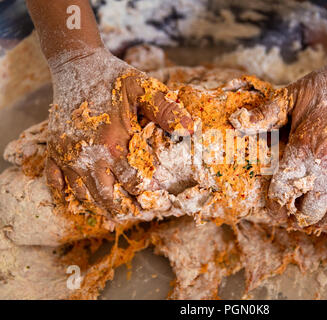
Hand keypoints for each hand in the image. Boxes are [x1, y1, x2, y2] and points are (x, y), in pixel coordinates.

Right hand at [45, 48, 192, 212]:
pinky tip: (77, 202)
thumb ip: (167, 110)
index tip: (159, 202)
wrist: (76, 64)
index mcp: (113, 144)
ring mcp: (68, 155)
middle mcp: (89, 155)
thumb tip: (190, 129)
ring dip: (98, 208)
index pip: (133, 183)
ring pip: (82, 195)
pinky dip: (65, 196)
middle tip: (137, 215)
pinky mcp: (54, 150)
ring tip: (114, 215)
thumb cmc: (113, 78)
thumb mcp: (144, 88)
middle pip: (107, 196)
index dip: (148, 195)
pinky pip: (55, 182)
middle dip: (124, 209)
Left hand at [230, 59, 326, 231]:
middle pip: (310, 208)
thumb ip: (264, 114)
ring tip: (317, 222)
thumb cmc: (324, 88)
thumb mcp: (289, 97)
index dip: (277, 207)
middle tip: (296, 217)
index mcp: (302, 150)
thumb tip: (235, 121)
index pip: (283, 192)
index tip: (276, 213)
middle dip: (299, 217)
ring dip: (325, 220)